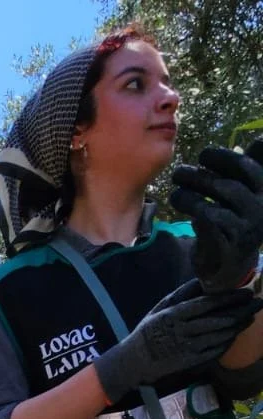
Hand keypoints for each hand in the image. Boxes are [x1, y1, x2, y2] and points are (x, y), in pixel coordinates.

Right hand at [94, 277, 258, 404]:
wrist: (135, 361)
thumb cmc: (149, 330)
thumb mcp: (161, 307)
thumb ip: (182, 294)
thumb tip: (203, 281)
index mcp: (176, 315)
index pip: (208, 304)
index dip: (230, 298)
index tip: (245, 292)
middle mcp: (184, 331)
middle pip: (220, 320)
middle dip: (241, 311)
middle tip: (258, 303)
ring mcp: (188, 348)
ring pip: (220, 336)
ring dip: (238, 326)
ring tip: (250, 317)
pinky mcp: (191, 362)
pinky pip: (215, 351)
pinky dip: (227, 343)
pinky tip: (235, 335)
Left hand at [171, 141, 262, 293]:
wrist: (232, 267)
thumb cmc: (235, 223)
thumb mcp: (246, 194)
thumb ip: (249, 169)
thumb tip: (260, 139)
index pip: (247, 166)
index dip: (224, 158)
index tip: (203, 155)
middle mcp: (260, 208)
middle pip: (229, 185)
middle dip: (201, 176)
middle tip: (179, 173)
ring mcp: (247, 228)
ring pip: (216, 205)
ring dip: (191, 195)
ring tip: (175, 192)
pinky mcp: (231, 246)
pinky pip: (211, 224)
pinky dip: (196, 214)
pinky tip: (186, 211)